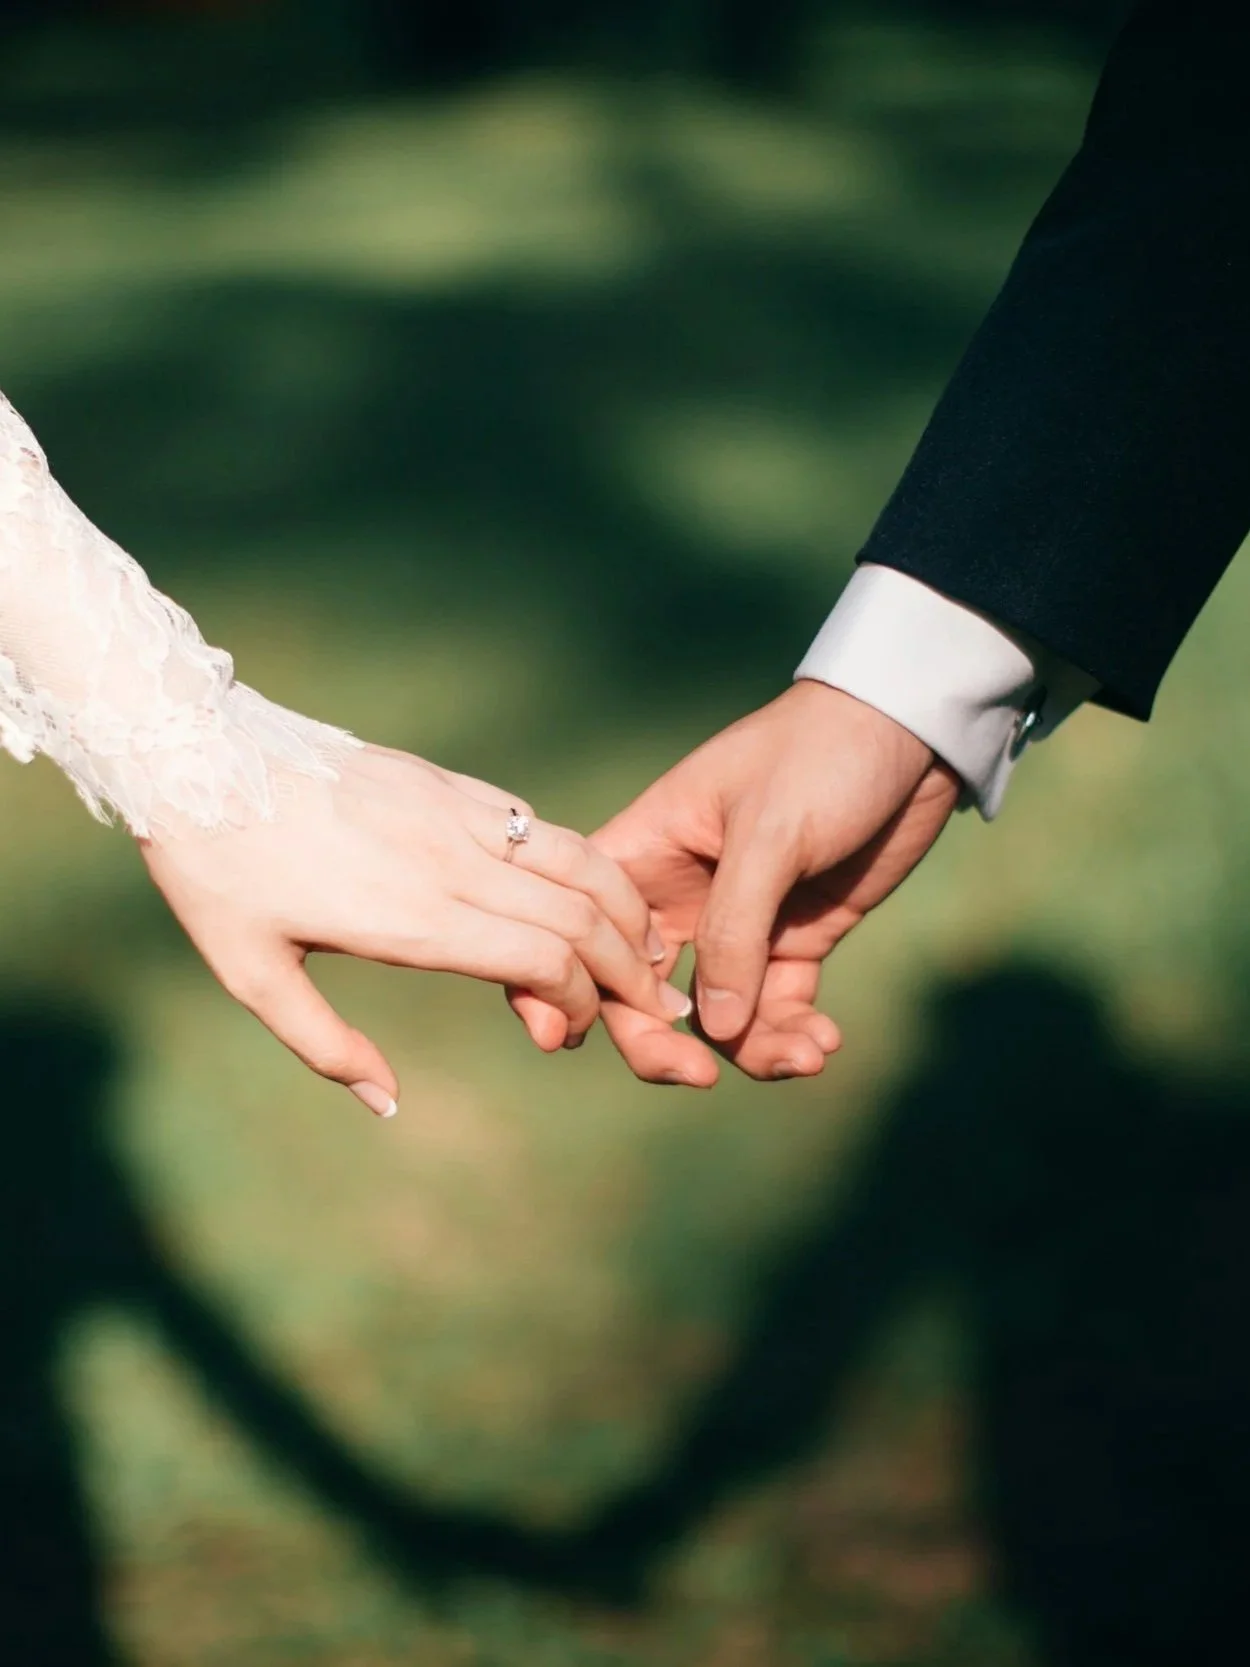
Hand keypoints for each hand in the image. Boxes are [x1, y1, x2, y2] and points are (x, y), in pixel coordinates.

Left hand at [139, 743, 689, 1115]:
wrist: (195, 754)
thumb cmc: (217, 873)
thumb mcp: (250, 974)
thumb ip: (325, 1046)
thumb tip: (388, 1104)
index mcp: (412, 917)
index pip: (543, 958)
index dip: (579, 1003)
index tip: (566, 1033)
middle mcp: (450, 861)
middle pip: (582, 914)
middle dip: (631, 968)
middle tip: (653, 1007)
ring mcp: (454, 813)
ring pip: (578, 859)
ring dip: (626, 908)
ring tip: (648, 947)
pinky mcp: (446, 782)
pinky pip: (537, 824)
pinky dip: (583, 862)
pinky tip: (589, 890)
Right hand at [512, 683, 959, 1084]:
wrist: (910, 732)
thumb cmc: (821, 755)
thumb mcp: (769, 833)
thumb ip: (734, 929)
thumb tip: (713, 1030)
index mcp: (644, 853)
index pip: (583, 929)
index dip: (567, 986)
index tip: (572, 1039)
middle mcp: (678, 897)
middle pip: (639, 993)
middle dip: (663, 1043)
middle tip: (700, 1077)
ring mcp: (738, 924)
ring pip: (716, 1015)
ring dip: (752, 1048)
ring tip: (806, 1055)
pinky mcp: (794, 938)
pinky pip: (777, 1008)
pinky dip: (793, 1034)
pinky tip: (825, 1043)